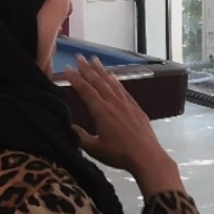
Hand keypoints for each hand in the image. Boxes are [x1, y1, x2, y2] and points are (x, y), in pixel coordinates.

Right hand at [68, 55, 182, 196]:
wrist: (147, 156)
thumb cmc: (119, 154)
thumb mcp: (95, 148)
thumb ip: (81, 137)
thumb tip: (70, 127)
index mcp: (101, 111)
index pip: (85, 90)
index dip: (75, 78)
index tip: (67, 68)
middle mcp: (113, 103)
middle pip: (98, 81)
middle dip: (87, 68)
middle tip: (79, 57)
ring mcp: (126, 104)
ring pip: (111, 83)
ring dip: (102, 71)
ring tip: (94, 60)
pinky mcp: (136, 108)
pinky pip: (123, 90)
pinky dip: (116, 81)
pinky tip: (113, 76)